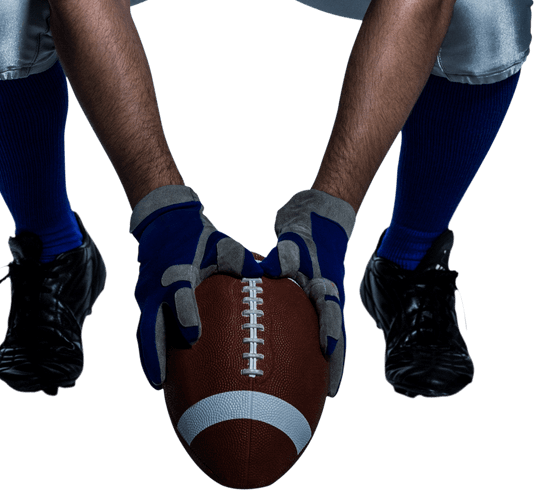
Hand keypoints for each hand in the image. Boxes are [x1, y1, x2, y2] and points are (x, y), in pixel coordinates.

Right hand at [130, 185, 261, 388]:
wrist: (165, 222)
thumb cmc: (199, 237)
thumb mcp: (221, 243)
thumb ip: (239, 258)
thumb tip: (261, 273)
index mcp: (177, 268)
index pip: (177, 292)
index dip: (184, 313)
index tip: (192, 335)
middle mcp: (157, 284)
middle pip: (150, 321)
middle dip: (155, 350)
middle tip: (161, 379)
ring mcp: (147, 294)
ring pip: (143, 330)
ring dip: (149, 356)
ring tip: (158, 383)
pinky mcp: (144, 301)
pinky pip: (144, 328)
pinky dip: (149, 349)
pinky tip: (159, 372)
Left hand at [261, 189, 355, 396]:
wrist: (320, 214)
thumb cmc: (307, 226)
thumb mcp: (296, 236)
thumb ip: (286, 253)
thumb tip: (272, 268)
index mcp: (326, 283)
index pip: (331, 312)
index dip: (329, 332)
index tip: (327, 353)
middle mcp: (328, 296)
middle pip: (333, 332)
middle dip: (333, 362)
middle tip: (329, 391)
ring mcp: (323, 300)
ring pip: (325, 334)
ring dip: (322, 360)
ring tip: (314, 390)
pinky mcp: (314, 300)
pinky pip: (312, 328)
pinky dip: (309, 348)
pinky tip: (296, 366)